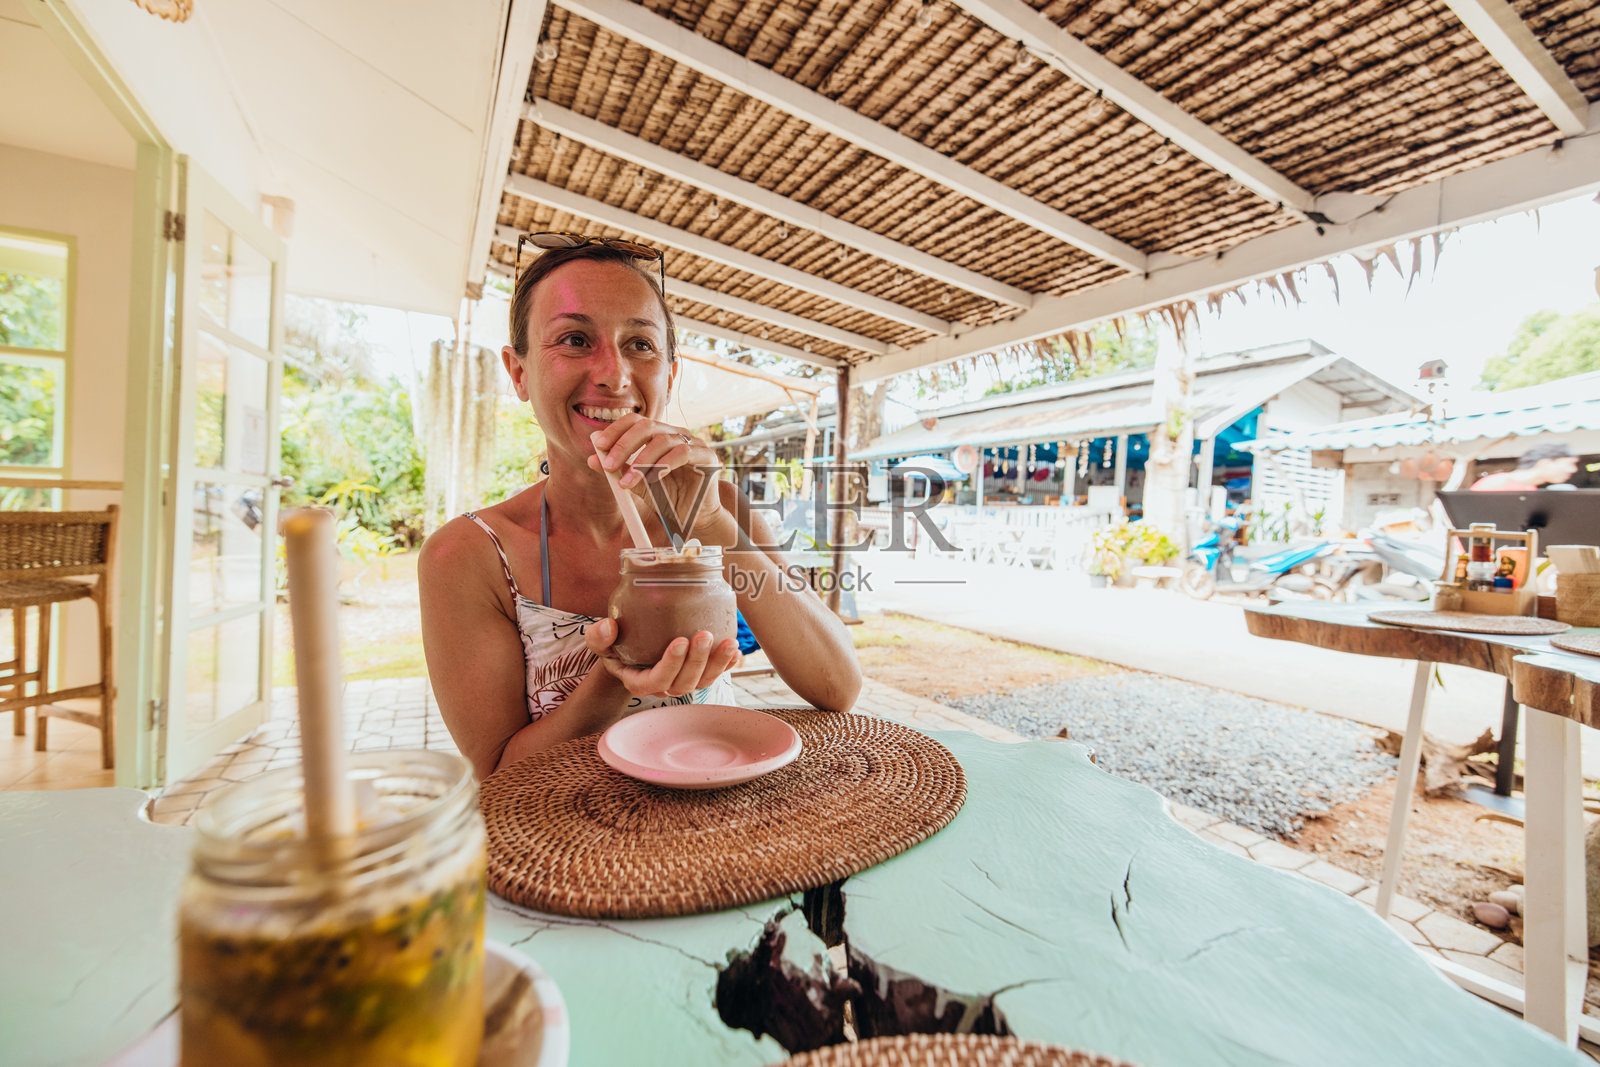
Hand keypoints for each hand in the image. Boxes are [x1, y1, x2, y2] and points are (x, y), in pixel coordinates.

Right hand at [583, 617, 739, 697]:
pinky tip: (735, 651)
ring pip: (703, 682)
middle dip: (697, 661)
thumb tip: (608, 626)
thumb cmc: (615, 643)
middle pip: (684, 683)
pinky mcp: (697, 674)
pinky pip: (715, 675)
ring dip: (717, 664)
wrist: (630, 649)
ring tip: (729, 641)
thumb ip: (598, 636)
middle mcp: (663, 687)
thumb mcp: (600, 640)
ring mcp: (682, 682)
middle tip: (704, 634)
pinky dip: (727, 665)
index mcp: (639, 682)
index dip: (670, 665)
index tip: (680, 641)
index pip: (656, 680)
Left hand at [587, 415, 727, 536]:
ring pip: (663, 441)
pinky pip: (682, 453)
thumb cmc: (668, 498)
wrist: (695, 519)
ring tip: (626, 483)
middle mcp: (677, 434)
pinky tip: (652, 479)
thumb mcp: (638, 485)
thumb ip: (619, 470)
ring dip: (640, 461)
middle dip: (624, 444)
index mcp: (660, 435)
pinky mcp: (707, 456)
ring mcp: (694, 443)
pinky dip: (663, 465)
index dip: (616, 430)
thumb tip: (592, 459)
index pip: (636, 421)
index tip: (598, 446)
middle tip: (608, 465)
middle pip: (647, 426)